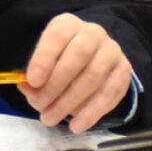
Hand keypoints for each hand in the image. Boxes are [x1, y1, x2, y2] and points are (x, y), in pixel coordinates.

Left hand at [22, 13, 134, 132]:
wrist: (91, 59)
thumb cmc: (60, 61)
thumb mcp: (42, 64)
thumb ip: (33, 77)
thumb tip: (27, 88)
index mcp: (68, 25)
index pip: (58, 35)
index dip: (44, 58)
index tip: (32, 81)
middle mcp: (93, 33)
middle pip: (79, 55)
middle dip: (57, 84)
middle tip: (41, 107)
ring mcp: (112, 51)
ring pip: (95, 76)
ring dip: (71, 102)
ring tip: (51, 119)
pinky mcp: (124, 71)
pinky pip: (110, 92)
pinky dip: (92, 112)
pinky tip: (76, 125)